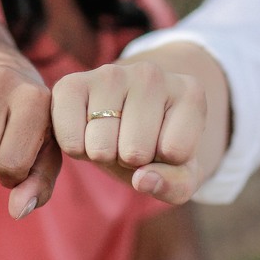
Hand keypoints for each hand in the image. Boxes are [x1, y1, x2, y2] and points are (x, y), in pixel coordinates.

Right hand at [52, 60, 207, 204]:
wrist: (128, 116)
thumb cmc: (158, 146)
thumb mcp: (180, 174)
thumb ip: (174, 185)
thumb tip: (141, 180)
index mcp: (189, 92)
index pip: (175, 152)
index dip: (166, 162)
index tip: (163, 145)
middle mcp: (151, 74)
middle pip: (135, 151)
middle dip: (131, 160)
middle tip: (132, 141)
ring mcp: (110, 73)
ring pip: (102, 148)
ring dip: (104, 155)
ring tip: (112, 135)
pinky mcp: (71, 83)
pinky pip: (69, 140)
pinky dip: (76, 150)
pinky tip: (87, 130)